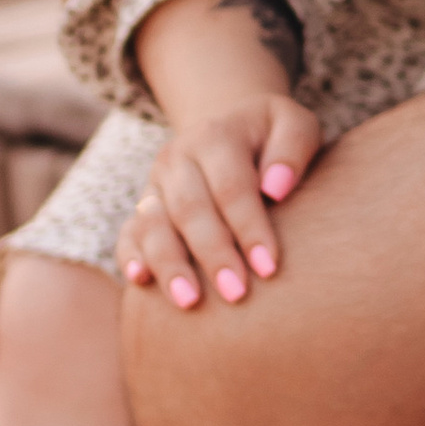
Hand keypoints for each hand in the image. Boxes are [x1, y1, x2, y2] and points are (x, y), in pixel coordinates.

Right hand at [119, 93, 321, 311]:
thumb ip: (293, 149)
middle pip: (189, 209)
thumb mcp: (294, 124)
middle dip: (213, 254)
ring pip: (154, 224)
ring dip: (170, 264)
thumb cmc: (273, 135)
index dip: (249, 228)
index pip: (231, 187)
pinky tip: (141, 281)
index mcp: (216, 136)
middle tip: (236, 293)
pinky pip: (130, 232)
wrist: (230, 124)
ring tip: (190, 301)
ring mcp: (156, 183)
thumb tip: (276, 189)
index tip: (269, 266)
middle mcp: (178, 157)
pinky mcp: (143, 206)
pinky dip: (131, 255)